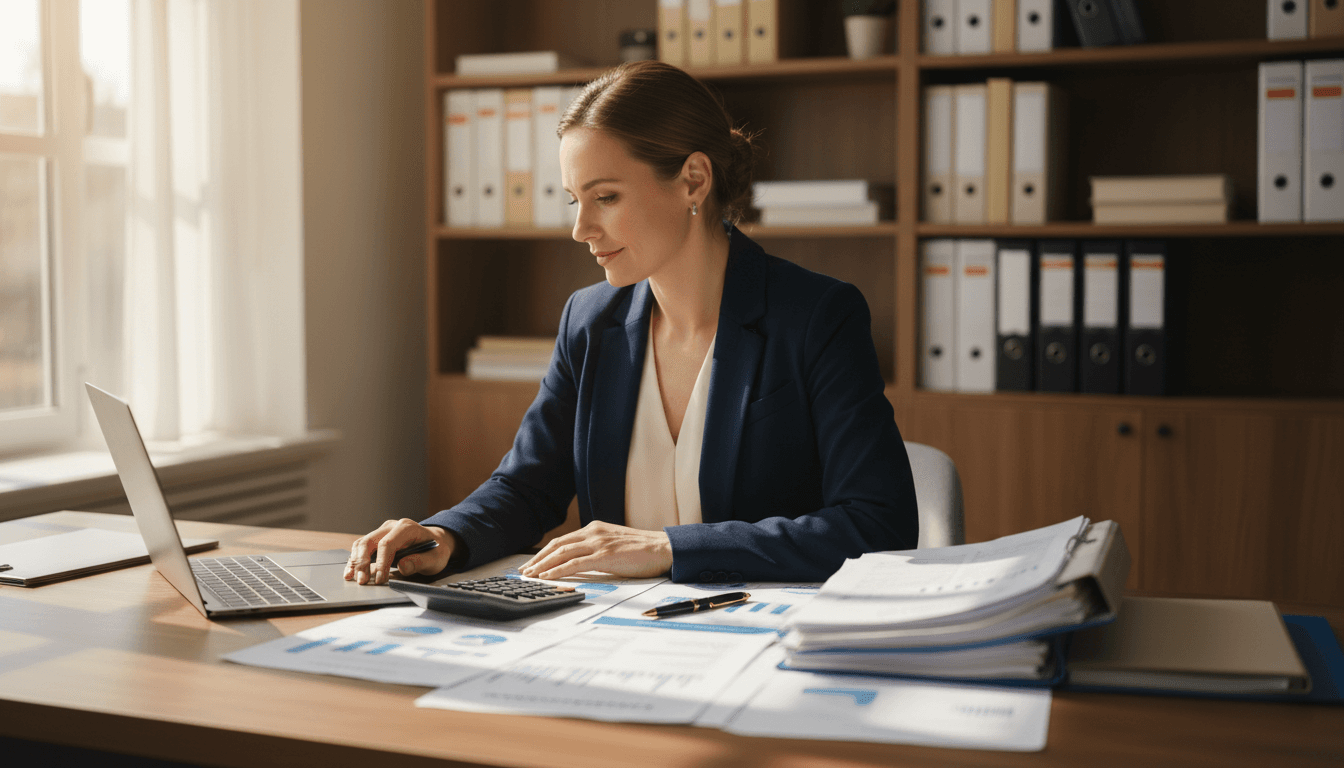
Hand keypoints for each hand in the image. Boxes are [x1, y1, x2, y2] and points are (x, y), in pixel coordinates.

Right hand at [345, 519, 455, 584]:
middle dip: (362, 562)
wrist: (436, 542)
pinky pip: (362, 548)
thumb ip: (421, 562)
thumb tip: (402, 566)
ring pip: (362, 543)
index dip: (381, 563)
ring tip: (351, 578)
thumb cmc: (436, 550)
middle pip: (369, 541)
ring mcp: (382, 531)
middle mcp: (392, 526)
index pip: (387, 544)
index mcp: (407, 528)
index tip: (380, 579)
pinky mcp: (377, 540)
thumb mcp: (436, 558)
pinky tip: (350, 572)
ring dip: (355, 561)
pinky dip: (355, 560)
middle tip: (362, 581)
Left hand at [519, 521, 671, 579]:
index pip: (563, 540)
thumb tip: (581, 564)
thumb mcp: (615, 545)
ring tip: (530, 576)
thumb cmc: (644, 551)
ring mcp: (598, 543)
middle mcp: (594, 532)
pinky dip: (558, 570)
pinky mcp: (604, 555)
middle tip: (524, 571)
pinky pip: (575, 563)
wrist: (664, 549)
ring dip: (542, 565)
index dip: (545, 553)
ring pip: (562, 553)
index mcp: (595, 528)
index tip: (533, 563)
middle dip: (538, 559)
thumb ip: (598, 550)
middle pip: (557, 545)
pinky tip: (547, 577)